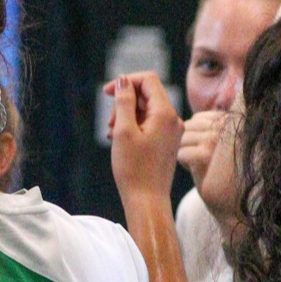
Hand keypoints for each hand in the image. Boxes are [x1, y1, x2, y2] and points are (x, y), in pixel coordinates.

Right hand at [107, 72, 182, 201]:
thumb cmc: (134, 169)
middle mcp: (173, 120)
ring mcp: (171, 131)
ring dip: (125, 116)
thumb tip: (124, 80)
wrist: (147, 201)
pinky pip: (149, 124)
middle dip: (124, 103)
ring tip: (113, 135)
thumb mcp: (124, 131)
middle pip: (146, 94)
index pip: (148, 80)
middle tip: (110, 124)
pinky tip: (119, 140)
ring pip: (145, 110)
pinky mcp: (166, 142)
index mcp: (166, 113)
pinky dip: (132, 126)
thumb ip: (123, 102)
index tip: (107, 93)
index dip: (126, 81)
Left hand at [180, 110, 228, 190]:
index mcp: (230, 119)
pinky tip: (196, 170)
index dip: (194, 135)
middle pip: (187, 127)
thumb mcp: (221, 146)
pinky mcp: (206, 154)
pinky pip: (181, 152)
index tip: (203, 151)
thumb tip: (183, 120)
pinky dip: (183, 163)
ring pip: (181, 139)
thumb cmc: (223, 175)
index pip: (198, 119)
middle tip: (197, 160)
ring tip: (198, 165)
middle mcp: (226, 125)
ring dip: (183, 152)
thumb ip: (210, 129)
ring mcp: (217, 139)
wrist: (234, 203)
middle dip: (186, 143)